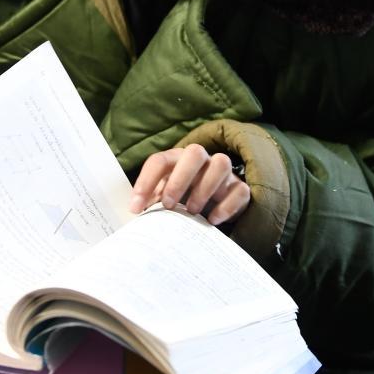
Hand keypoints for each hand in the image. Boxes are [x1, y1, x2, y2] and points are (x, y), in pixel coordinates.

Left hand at [129, 144, 249, 225]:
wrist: (216, 204)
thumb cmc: (183, 198)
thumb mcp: (165, 196)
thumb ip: (151, 200)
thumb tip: (134, 213)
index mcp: (177, 159)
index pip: (159, 161)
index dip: (145, 182)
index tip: (135, 208)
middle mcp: (201, 160)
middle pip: (194, 152)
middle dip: (179, 179)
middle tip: (169, 205)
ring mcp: (223, 172)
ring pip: (220, 164)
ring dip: (204, 188)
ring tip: (191, 211)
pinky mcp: (239, 188)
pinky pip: (239, 190)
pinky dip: (226, 206)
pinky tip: (212, 220)